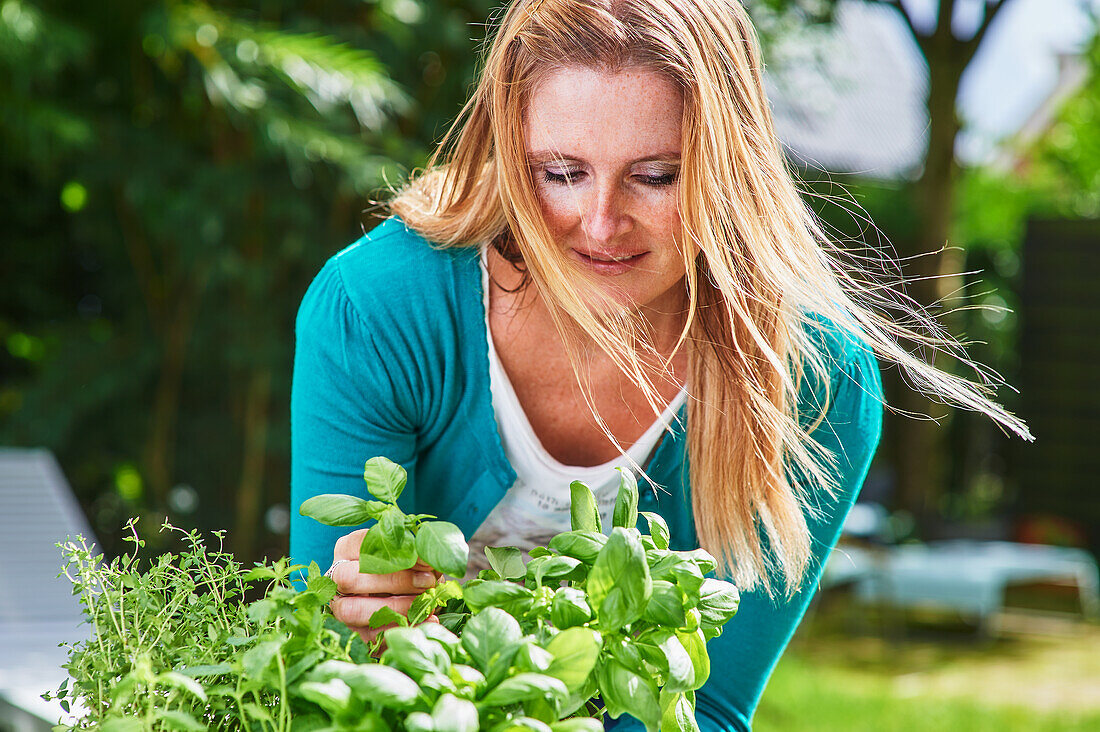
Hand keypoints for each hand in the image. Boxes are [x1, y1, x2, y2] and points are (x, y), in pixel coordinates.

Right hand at [327, 528, 441, 645]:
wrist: (411, 599)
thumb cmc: (410, 569)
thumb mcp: (414, 557)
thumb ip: (417, 555)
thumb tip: (427, 560)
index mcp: (348, 549)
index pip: (359, 544)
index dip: (394, 553)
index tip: (425, 561)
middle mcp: (337, 578)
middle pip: (349, 578)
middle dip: (393, 581)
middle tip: (426, 582)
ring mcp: (341, 607)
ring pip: (353, 610)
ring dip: (395, 608)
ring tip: (426, 604)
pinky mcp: (355, 633)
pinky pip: (370, 635)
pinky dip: (401, 628)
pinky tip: (426, 621)